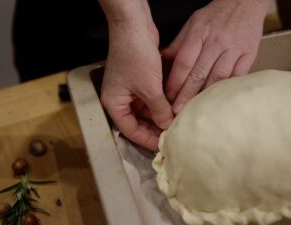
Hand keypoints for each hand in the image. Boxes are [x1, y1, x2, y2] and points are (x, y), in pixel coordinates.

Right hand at [101, 21, 172, 150]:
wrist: (134, 26)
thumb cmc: (135, 56)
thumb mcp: (149, 88)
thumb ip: (159, 110)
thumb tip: (167, 126)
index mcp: (114, 104)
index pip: (130, 130)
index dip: (146, 139)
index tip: (162, 146)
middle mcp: (120, 99)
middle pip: (137, 122)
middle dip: (154, 128)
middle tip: (172, 136)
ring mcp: (129, 90)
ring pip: (145, 111)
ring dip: (160, 116)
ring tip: (175, 125)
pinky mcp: (139, 81)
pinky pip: (150, 99)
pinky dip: (160, 104)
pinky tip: (173, 109)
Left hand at [162, 0, 271, 113]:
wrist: (245, 2)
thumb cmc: (215, 15)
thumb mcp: (192, 23)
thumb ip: (178, 44)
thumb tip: (163, 60)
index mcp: (199, 33)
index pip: (184, 62)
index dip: (175, 82)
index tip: (167, 97)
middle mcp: (216, 42)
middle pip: (199, 73)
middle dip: (186, 95)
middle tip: (177, 111)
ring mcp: (234, 49)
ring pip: (217, 78)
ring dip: (204, 97)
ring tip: (195, 111)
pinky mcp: (248, 55)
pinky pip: (237, 77)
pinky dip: (226, 91)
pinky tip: (217, 102)